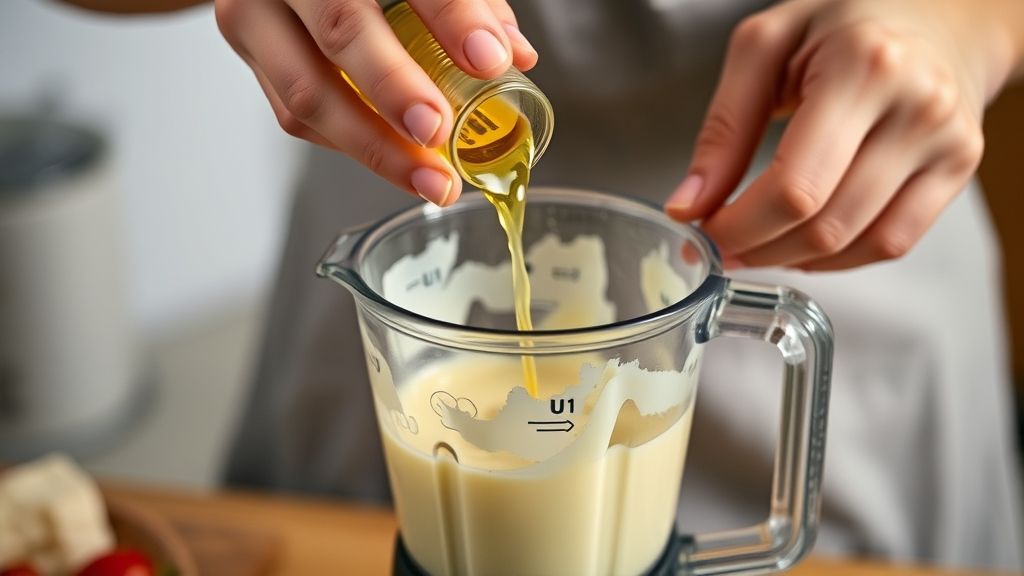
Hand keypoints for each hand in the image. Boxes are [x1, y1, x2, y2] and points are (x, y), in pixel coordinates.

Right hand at [215, 0, 537, 205]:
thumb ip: (466, 3)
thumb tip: (513, 56)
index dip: (452, 17)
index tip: (489, 60)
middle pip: (341, 30)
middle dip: (396, 90)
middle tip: (439, 131)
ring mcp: (255, 12)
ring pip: (307, 91)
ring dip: (374, 145)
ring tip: (430, 178)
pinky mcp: (250, 51)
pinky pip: (295, 111)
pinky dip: (350, 142)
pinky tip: (397, 161)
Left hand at [666, 0, 1020, 270]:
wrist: (936, 12)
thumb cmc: (844, 21)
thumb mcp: (764, 47)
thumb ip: (723, 128)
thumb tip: (689, 205)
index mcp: (864, 67)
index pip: (793, 187)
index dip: (739, 227)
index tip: (703, 232)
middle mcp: (917, 108)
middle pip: (824, 225)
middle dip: (758, 248)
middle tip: (722, 245)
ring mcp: (946, 143)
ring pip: (857, 244)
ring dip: (793, 258)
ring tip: (757, 243)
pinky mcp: (959, 169)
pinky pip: (893, 243)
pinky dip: (839, 259)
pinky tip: (803, 244)